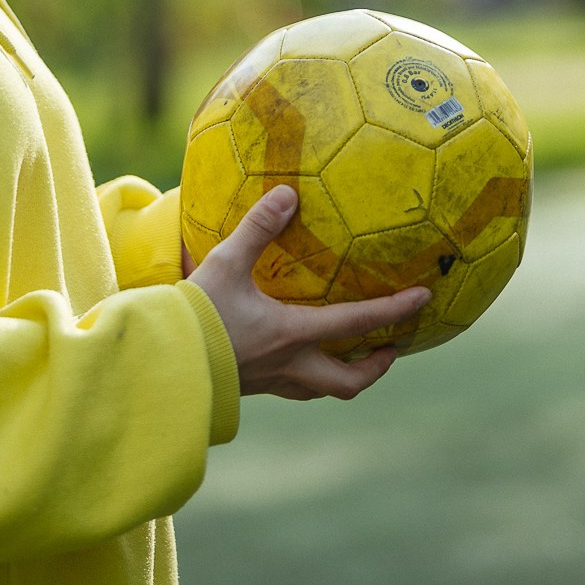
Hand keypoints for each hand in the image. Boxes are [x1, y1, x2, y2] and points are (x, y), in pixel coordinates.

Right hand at [184, 185, 429, 401]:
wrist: (160, 363)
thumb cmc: (195, 314)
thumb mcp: (226, 263)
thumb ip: (258, 227)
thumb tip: (287, 194)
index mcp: (293, 334)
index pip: (357, 322)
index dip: (395, 310)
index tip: (423, 299)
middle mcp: (291, 365)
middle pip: (349, 381)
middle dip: (377, 366)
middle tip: (393, 347)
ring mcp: (272, 381)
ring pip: (323, 391)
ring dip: (346, 376)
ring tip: (355, 356)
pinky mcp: (253, 388)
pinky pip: (295, 389)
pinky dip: (311, 377)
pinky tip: (302, 360)